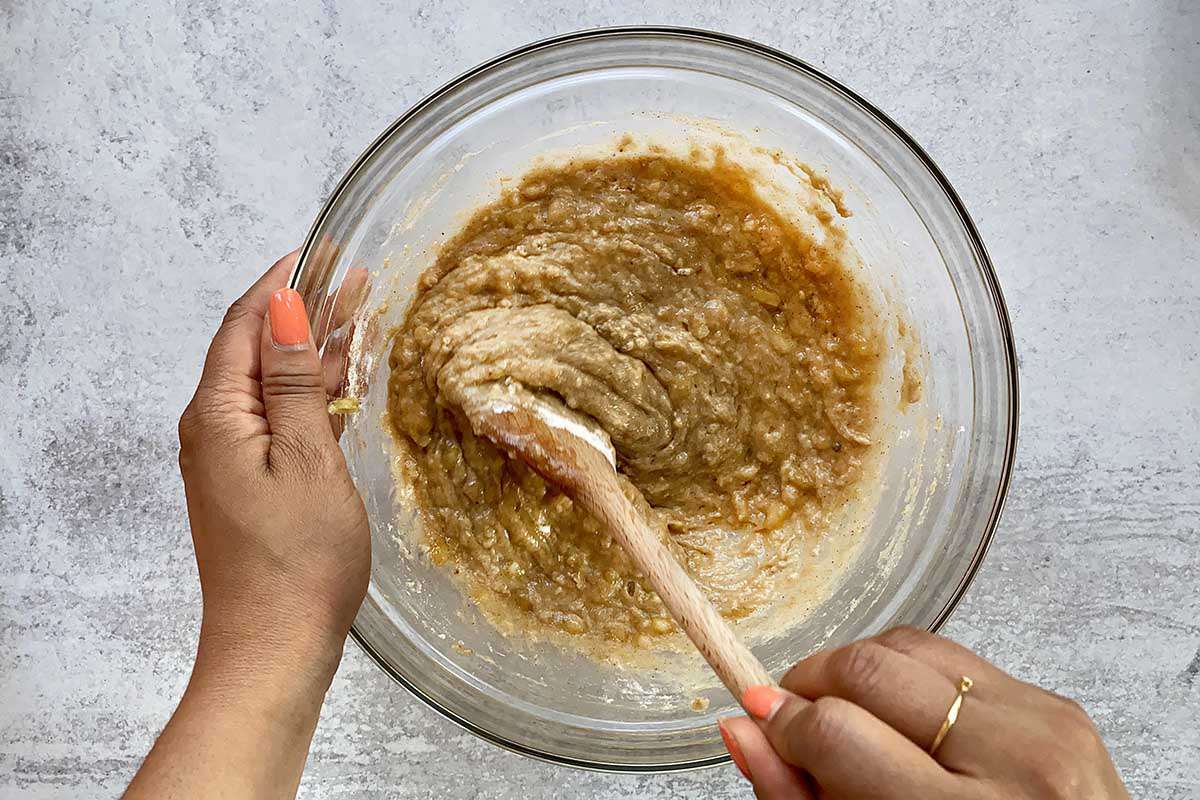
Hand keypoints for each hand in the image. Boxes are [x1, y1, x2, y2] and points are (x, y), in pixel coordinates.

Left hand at [127, 250, 371, 798]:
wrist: (274, 646)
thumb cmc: (297, 561)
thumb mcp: (307, 459)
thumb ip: (295, 382)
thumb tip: (284, 310)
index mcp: (219, 416)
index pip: (244, 324)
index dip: (282, 282)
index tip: (321, 248)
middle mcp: (214, 429)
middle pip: (257, 348)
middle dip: (304, 308)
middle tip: (356, 276)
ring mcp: (231, 458)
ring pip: (272, 381)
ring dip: (313, 347)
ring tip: (361, 313)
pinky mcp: (251, 482)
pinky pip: (280, 416)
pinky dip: (312, 390)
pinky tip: (344, 380)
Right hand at [719, 627, 1127, 798]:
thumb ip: (797, 799)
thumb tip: (742, 728)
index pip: (839, 733)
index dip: (784, 724)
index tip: (766, 724)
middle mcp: (1013, 763)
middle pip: (867, 670)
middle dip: (812, 682)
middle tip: (796, 715)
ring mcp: (1042, 724)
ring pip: (905, 645)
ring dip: (858, 671)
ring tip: (849, 716)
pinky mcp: (1054, 703)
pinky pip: (952, 655)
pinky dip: (908, 676)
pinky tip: (904, 718)